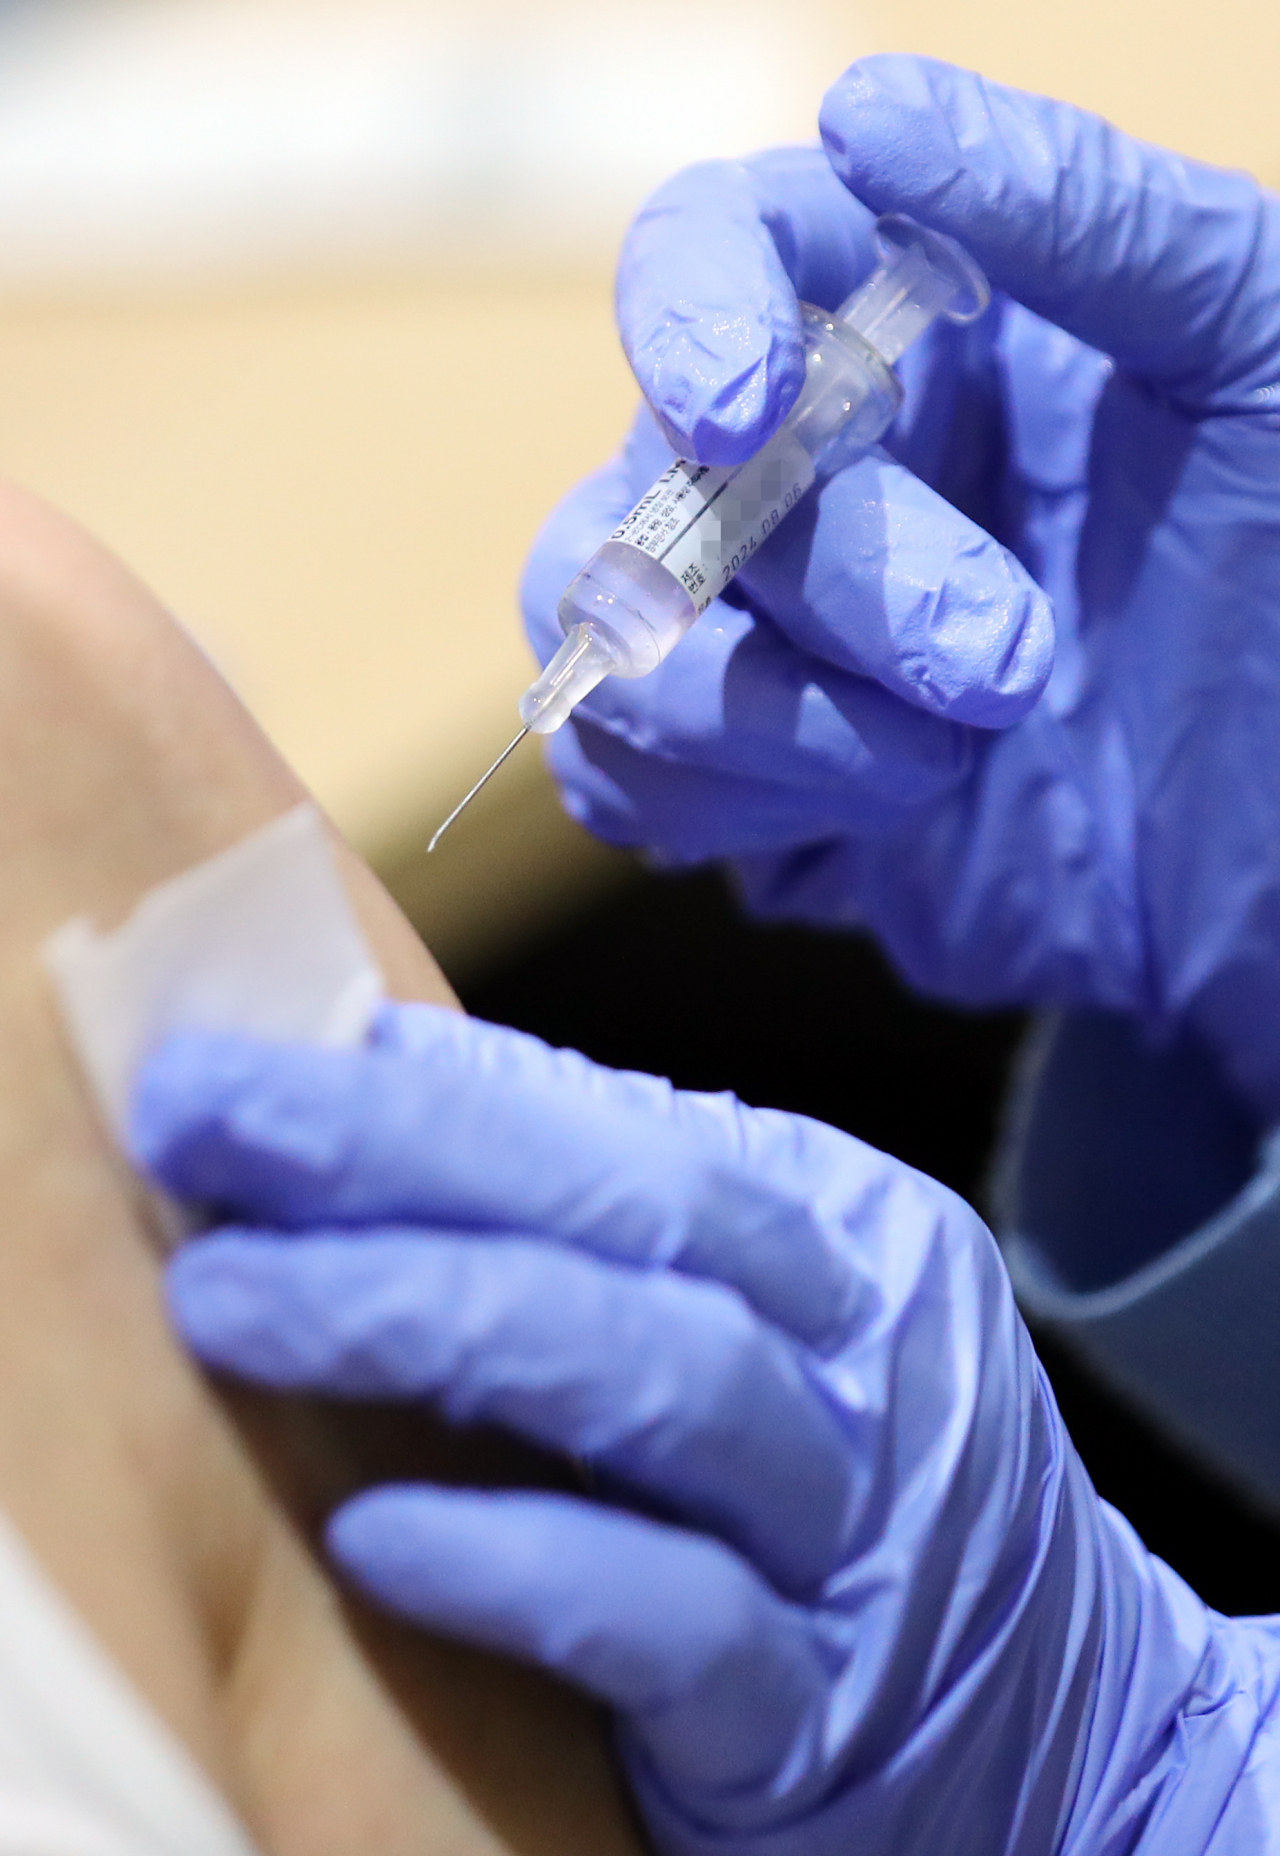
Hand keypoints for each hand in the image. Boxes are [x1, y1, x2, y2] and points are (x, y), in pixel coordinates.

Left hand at [129, 1005, 1226, 1855]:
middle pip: (641, 1223)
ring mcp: (856, 1527)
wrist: (1065, 1722)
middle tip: (203, 1122)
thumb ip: (595, 1199)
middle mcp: (860, 1353)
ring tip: (237, 1297)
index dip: (422, 1093)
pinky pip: (681, 1625)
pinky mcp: (822, 1707)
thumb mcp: (754, 1311)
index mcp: (836, 1228)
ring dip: (439, 1322)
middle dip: (407, 1163)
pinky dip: (528, 1565)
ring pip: (668, 1387)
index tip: (229, 1062)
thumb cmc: (847, 1480)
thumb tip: (384, 1067)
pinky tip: (378, 1530)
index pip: (617, 1129)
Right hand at [521, 56, 1279, 1116]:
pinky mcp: (737, 781)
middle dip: (842, 582)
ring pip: (612, 625)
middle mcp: (807, 463)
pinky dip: (734, 803)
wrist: (1274, 840)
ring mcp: (758, 628)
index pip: (719, 249)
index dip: (691, 312)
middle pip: (672, 470)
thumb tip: (864, 114)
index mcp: (913, 332)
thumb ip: (1084, 218)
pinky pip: (623, 777)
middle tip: (1005, 667)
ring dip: (769, 716)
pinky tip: (878, 821)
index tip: (740, 410)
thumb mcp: (1249, 358)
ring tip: (949, 764)